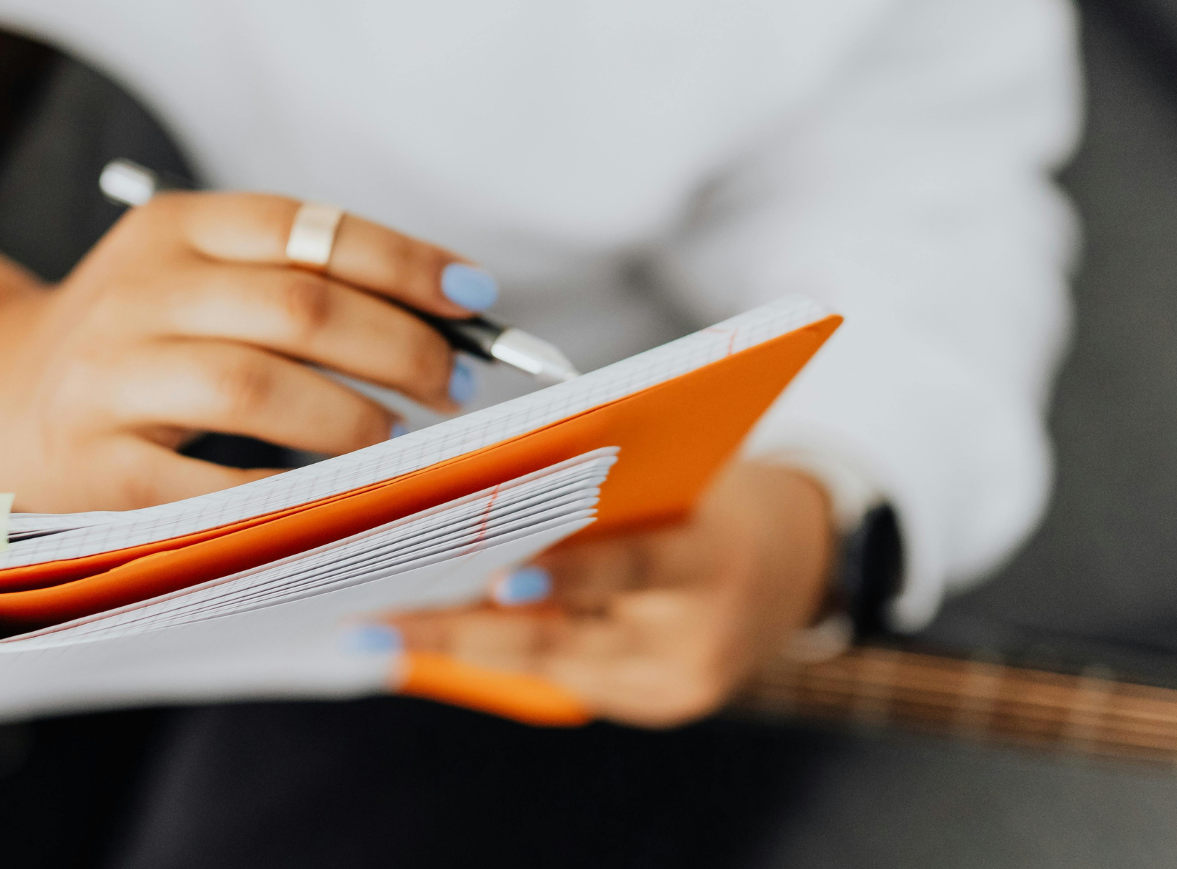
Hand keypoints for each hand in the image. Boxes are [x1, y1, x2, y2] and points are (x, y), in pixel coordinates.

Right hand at [0, 195, 491, 510]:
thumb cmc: (135, 339)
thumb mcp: (195, 277)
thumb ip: (299, 280)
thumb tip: (449, 316)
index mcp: (174, 229)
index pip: (308, 228)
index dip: (403, 262)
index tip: (474, 298)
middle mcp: (138, 292)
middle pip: (297, 306)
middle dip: (400, 348)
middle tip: (454, 384)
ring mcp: (110, 380)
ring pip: (255, 385)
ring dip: (352, 418)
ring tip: (400, 439)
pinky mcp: (97, 467)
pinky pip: (208, 483)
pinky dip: (285, 493)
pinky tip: (335, 499)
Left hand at [392, 461, 834, 726]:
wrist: (798, 561)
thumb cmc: (711, 491)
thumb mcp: (675, 471)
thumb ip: (600, 481)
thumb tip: (477, 481)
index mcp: (712, 556)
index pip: (633, 565)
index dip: (564, 575)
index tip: (490, 576)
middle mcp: (697, 633)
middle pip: (565, 638)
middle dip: (462, 628)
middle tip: (378, 619)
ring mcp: (678, 682)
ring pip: (553, 667)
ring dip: (462, 648)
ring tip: (379, 631)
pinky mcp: (662, 705)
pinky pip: (568, 683)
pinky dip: (500, 660)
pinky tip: (432, 647)